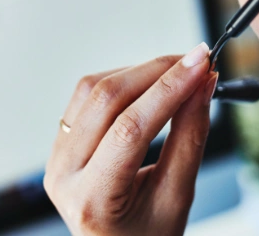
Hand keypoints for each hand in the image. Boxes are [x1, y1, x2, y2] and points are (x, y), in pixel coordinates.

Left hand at [44, 43, 218, 235]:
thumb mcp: (177, 196)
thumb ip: (190, 138)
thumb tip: (203, 85)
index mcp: (92, 199)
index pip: (131, 130)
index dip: (169, 89)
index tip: (201, 63)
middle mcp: (64, 176)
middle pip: (106, 100)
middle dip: (156, 72)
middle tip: (197, 60)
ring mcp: (55, 158)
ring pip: (92, 90)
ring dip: (138, 72)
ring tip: (178, 72)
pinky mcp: (59, 145)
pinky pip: (85, 98)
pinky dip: (121, 82)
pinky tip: (149, 84)